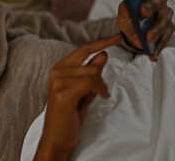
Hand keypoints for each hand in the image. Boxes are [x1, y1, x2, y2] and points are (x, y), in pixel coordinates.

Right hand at [34, 35, 121, 160]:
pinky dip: (101, 90)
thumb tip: (103, 54)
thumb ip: (91, 72)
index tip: (117, 36)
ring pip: (93, 73)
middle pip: (91, 63)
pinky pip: (91, 83)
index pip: (84, 48)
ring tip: (98, 96)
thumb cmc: (68, 115)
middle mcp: (57, 71)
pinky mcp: (63, 94)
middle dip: (101, 77)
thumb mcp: (83, 90)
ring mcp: (58, 82)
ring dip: (101, 86)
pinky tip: (101, 97)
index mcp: (60, 68)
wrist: (56, 137)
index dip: (102, 41)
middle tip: (100, 91)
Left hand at [117, 0, 174, 60]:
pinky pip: (165, 38)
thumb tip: (128, 5)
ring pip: (163, 21)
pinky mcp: (169, 29)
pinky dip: (158, 46)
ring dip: (156, 29)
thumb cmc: (129, 16)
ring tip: (147, 37)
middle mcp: (160, 1)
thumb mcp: (123, 12)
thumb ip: (125, 6)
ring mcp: (166, 15)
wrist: (132, 32)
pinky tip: (152, 53)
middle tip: (142, 11)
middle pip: (158, 1)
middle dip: (150, 6)